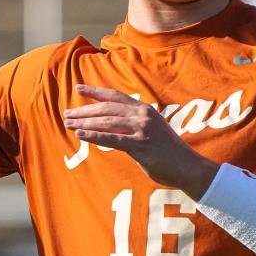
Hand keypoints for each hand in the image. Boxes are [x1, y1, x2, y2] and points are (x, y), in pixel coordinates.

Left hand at [63, 85, 217, 196]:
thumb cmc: (168, 152)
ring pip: (107, 122)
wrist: (188, 167)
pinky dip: (94, 136)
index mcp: (144, 109)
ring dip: (85, 122)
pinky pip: (112, 139)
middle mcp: (142, 115)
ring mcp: (142, 129)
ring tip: (68, 123)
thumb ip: (132, 126)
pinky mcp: (140, 145)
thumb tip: (110, 127)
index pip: (115, 96)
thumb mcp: (151, 131)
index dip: (95, 92)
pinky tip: (80, 135)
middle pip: (107, 108)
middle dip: (84, 110)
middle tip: (67, 113)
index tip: (78, 88)